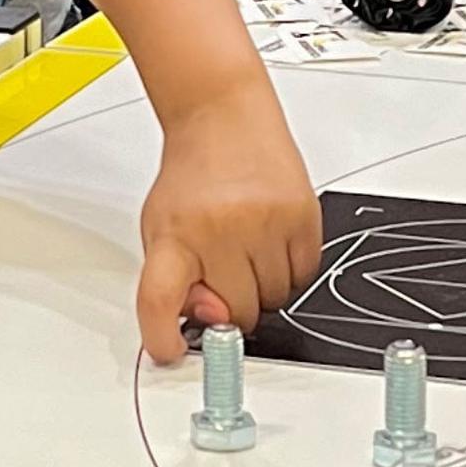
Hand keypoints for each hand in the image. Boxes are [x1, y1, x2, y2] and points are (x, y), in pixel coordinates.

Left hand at [136, 84, 320, 363]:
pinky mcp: (303, 216)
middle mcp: (219, 229)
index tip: (171, 351)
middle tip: (224, 270)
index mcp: (174, 235)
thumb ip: (174, 280)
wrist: (223, 116)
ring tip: (248, 246)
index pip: (160, 299)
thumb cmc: (192, 176)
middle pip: (236, 315)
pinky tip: (272, 239)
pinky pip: (305, 277)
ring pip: (275, 300)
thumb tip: (206, 321)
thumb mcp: (161, 226)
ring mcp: (266, 222)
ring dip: (263, 287)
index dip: (163, 336)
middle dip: (231, 306)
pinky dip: (290, 270)